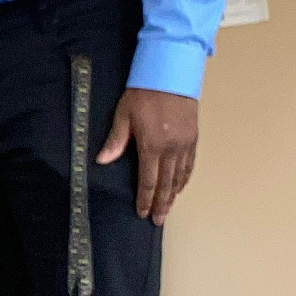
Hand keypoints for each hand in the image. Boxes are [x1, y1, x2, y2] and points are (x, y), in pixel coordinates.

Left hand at [96, 87, 198, 225]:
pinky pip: (190, 164)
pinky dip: (185, 178)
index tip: (142, 212)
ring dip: (174, 194)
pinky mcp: (193, 137)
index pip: (148, 180)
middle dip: (161, 204)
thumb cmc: (143, 93)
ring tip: (169, 209)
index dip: (145, 199)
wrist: (171, 74)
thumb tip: (102, 161)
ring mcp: (185, 144)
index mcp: (152, 145)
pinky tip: (181, 186)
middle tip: (158, 221)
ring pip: (180, 176)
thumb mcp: (124, 115)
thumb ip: (115, 140)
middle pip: (166, 183)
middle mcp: (171, 149)